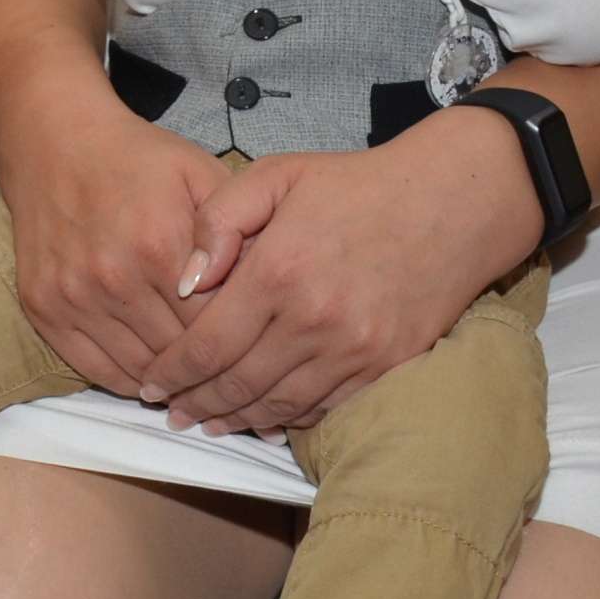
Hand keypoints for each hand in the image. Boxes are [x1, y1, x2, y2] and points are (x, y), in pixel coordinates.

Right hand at [0, 99, 236, 395]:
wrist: (54, 141)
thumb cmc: (137, 160)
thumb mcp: (201, 174)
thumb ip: (236, 232)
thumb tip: (262, 293)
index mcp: (160, 244)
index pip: (217, 324)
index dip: (245, 341)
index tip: (262, 350)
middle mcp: (113, 277)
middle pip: (181, 354)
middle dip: (215, 369)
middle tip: (240, 380)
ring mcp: (73, 296)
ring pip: (140, 371)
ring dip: (175, 383)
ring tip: (202, 385)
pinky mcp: (42, 308)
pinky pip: (96, 369)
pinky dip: (130, 380)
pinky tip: (154, 376)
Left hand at [137, 119, 533, 436]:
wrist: (450, 202)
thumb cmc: (353, 185)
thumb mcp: (274, 176)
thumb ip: (218, 223)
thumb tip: (182, 282)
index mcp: (278, 271)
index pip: (208, 343)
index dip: (173, 373)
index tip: (149, 386)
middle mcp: (315, 320)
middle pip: (239, 384)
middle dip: (197, 404)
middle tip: (171, 413)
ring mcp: (356, 350)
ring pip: (281, 405)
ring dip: (239, 420)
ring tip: (209, 422)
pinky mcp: (388, 366)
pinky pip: (327, 407)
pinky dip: (291, 418)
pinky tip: (267, 417)